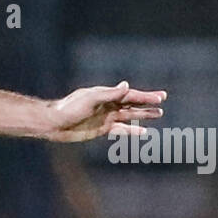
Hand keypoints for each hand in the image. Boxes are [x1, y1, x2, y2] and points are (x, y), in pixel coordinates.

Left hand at [46, 81, 165, 142]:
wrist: (55, 123)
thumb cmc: (70, 108)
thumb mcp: (90, 99)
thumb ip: (109, 94)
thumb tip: (127, 85)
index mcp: (107, 94)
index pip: (131, 95)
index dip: (146, 96)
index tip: (161, 97)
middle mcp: (109, 104)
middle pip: (133, 103)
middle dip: (148, 102)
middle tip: (163, 101)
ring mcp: (106, 117)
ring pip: (130, 115)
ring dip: (144, 115)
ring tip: (159, 113)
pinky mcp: (102, 129)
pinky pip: (121, 129)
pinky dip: (132, 131)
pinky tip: (143, 132)